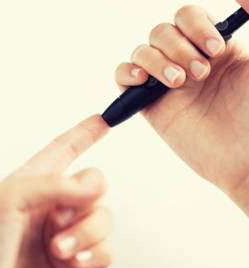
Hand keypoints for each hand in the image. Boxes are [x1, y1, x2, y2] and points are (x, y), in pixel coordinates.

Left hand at [0, 115, 111, 267]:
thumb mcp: (3, 202)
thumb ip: (48, 184)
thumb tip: (89, 184)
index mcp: (28, 186)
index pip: (62, 151)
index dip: (83, 134)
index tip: (101, 121)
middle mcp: (48, 209)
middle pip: (92, 187)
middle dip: (87, 197)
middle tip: (69, 209)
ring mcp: (63, 237)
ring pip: (102, 219)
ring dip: (86, 232)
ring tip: (60, 246)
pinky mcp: (75, 265)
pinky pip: (105, 250)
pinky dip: (96, 253)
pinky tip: (75, 259)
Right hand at [115, 2, 248, 214]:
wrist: (245, 159)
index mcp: (213, 46)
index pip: (187, 15)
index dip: (195, 25)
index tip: (215, 50)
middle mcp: (186, 60)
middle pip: (161, 31)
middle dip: (178, 48)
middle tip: (201, 74)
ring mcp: (165, 83)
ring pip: (141, 51)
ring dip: (157, 61)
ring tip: (179, 83)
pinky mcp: (148, 104)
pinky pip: (123, 77)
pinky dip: (126, 72)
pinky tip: (142, 81)